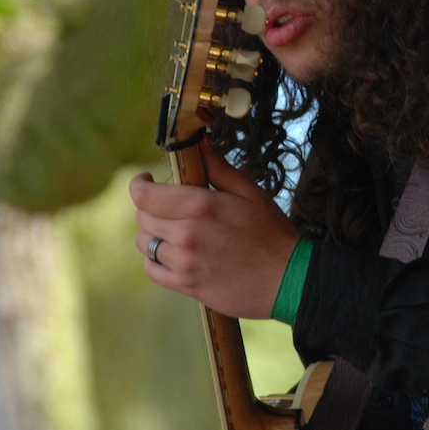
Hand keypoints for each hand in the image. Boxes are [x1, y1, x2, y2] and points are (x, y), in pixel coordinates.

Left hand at [129, 139, 299, 318]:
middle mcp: (186, 235)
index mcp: (199, 207)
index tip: (146, 181)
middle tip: (169, 205)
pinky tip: (170, 254)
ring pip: (145, 244)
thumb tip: (199, 143)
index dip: (139, 185)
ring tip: (171, 230)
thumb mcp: (249, 193)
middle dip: (151, 207)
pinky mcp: (187, 286)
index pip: (144, 196)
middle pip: (143, 217)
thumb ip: (218, 168)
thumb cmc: (273, 234)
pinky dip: (155, 260)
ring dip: (153, 233)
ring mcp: (184, 263)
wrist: (289, 280)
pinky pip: (153, 271)